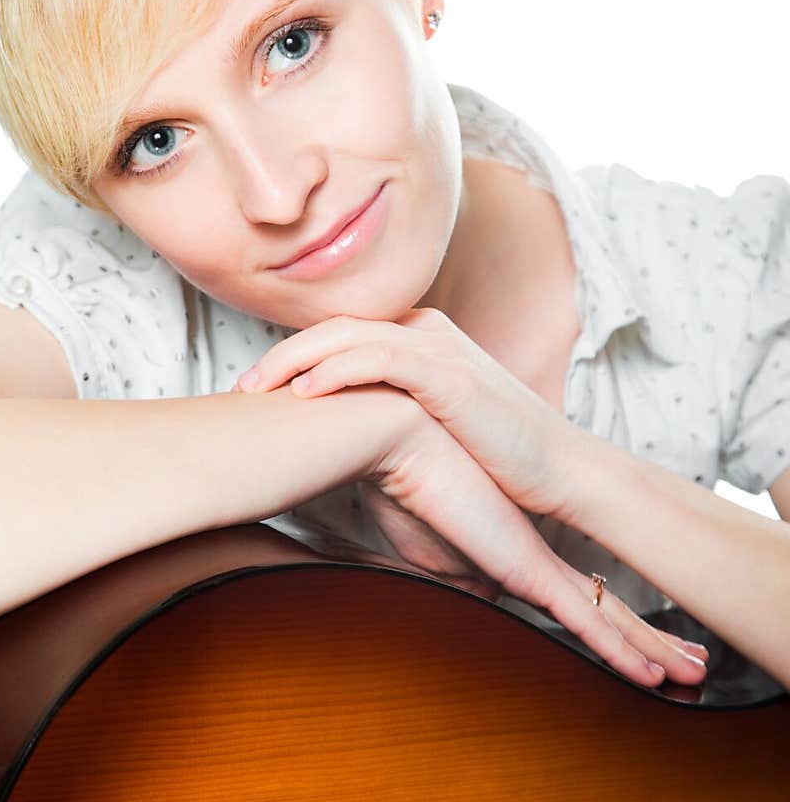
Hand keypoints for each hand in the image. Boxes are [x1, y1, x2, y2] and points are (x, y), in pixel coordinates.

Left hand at [232, 308, 579, 519]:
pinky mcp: (448, 374)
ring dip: (293, 360)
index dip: (294, 358)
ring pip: (346, 337)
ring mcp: (439, 348)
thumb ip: (392, 422)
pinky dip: (334, 370)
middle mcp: (428, 333)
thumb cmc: (501, 463)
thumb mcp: (436, 432)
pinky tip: (302, 393)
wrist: (562, 472)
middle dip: (281, 355)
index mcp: (423, 342)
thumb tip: (346, 446)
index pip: (343, 336)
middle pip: (335, 329)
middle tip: (240, 388)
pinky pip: (377, 359)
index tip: (256, 391)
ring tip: (254, 388)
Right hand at [363, 404, 708, 687]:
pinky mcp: (532, 571)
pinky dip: (621, 654)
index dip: (596, 622)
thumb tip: (483, 602)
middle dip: (647, 635)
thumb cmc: (403, 488)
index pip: (564, 595)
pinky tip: (651, 677)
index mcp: (509, 550)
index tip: (624, 644)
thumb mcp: (425, 549)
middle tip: (687, 660)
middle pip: (604, 604)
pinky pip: (587, 622)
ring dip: (653, 649)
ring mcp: (540, 564)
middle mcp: (536, 556)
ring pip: (612, 617)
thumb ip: (459, 579)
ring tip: (693, 673)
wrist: (403, 442)